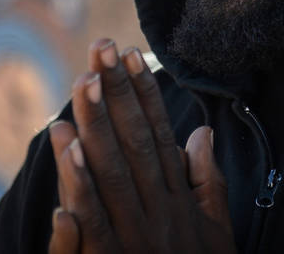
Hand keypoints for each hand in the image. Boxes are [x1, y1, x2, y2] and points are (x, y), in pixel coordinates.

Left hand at [47, 40, 234, 253]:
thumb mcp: (215, 235)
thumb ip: (206, 183)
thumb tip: (198, 132)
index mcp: (181, 205)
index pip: (160, 138)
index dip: (145, 96)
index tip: (132, 57)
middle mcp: (161, 216)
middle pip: (134, 145)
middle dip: (118, 94)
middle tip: (101, 49)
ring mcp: (137, 241)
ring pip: (113, 175)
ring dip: (95, 128)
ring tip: (80, 85)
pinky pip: (94, 224)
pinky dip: (81, 186)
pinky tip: (68, 152)